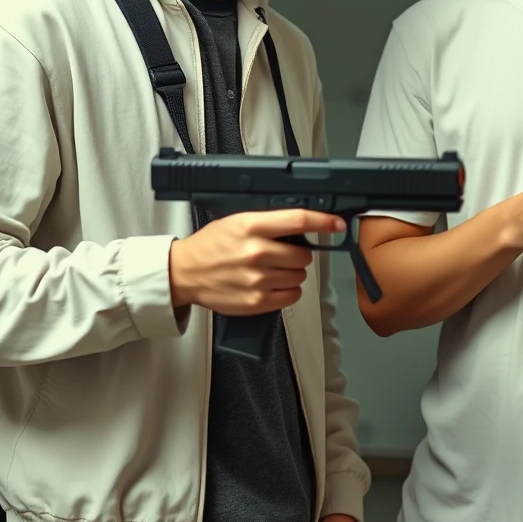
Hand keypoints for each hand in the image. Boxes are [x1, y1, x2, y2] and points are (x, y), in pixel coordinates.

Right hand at [168, 210, 345, 313]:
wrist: (185, 272)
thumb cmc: (211, 245)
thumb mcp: (238, 221)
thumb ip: (269, 222)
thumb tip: (303, 224)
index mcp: (252, 225)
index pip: (299, 220)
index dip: (324, 221)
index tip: (338, 224)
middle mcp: (257, 252)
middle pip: (304, 254)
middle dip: (299, 253)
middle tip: (283, 253)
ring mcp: (258, 279)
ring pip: (300, 276)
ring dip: (293, 272)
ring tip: (272, 269)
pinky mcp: (257, 301)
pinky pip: (292, 296)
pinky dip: (289, 291)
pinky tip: (273, 284)